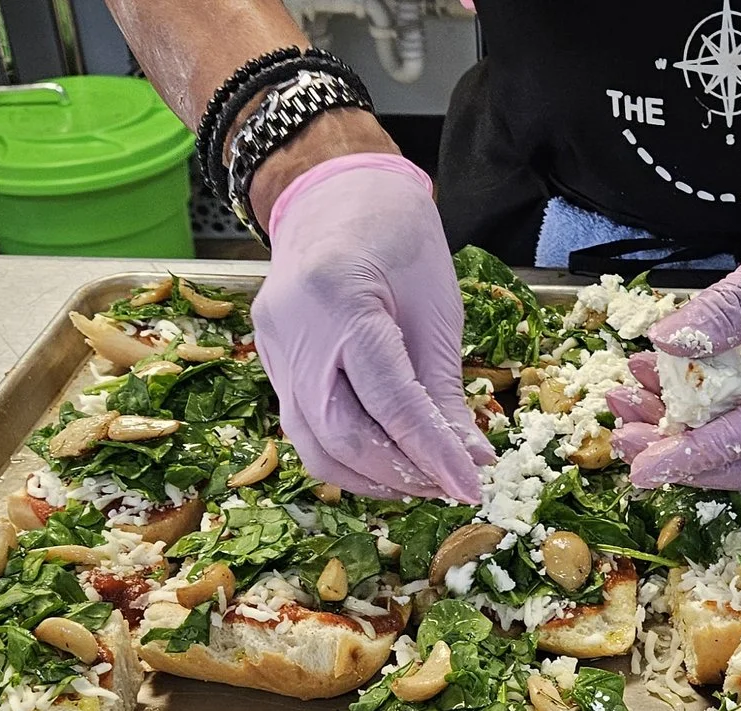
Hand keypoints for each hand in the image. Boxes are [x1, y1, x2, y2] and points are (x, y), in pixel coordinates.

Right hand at [254, 150, 493, 500]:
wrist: (336, 194)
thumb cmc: (397, 237)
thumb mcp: (435, 307)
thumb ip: (442, 390)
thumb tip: (467, 461)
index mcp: (339, 300)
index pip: (389, 401)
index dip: (431, 453)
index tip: (469, 486)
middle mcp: (293, 330)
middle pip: (340, 435)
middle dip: (400, 474)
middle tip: (449, 486)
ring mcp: (272, 349)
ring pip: (314, 444)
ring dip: (372, 476)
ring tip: (422, 481)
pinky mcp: (271, 363)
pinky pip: (305, 428)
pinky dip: (349, 454)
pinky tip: (388, 461)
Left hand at [607, 105, 740, 489]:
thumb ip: (727, 312)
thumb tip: (666, 346)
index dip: (698, 457)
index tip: (645, 469)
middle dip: (686, 453)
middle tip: (624, 438)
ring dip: (684, 420)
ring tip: (627, 397)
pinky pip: (740, 389)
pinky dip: (697, 387)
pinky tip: (654, 369)